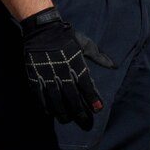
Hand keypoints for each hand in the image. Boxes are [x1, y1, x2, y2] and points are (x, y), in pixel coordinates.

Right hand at [17, 7, 115, 126]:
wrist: (42, 28)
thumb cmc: (66, 36)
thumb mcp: (85, 44)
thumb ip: (99, 57)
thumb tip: (114, 66)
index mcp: (76, 64)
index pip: (87, 86)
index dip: (93, 99)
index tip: (98, 109)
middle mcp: (63, 71)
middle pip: (72, 97)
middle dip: (79, 112)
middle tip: (83, 122)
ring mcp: (47, 74)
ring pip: (55, 99)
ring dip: (62, 112)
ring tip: (66, 120)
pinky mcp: (35, 76)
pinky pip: (39, 95)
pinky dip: (44, 105)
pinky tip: (49, 112)